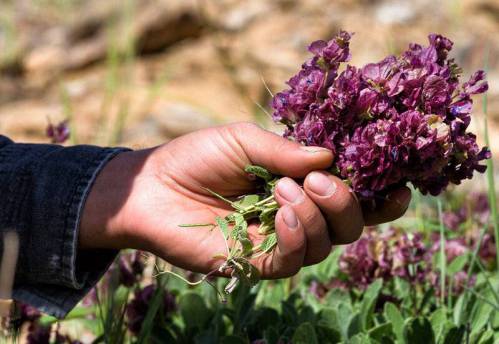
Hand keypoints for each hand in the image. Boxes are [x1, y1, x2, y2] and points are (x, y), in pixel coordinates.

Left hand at [80, 123, 410, 277]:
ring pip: (326, 244)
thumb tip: (330, 158)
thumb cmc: (197, 157)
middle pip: (349, 225)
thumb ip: (286, 151)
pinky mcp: (257, 263)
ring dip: (316, 216)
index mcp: (300, 184)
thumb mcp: (244, 140)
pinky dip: (296, 236)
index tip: (396, 186)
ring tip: (285, 190)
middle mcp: (297, 215)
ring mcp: (279, 242)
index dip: (377, 195)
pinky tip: (280, 213)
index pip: (349, 195)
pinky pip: (293, 261)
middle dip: (346, 204)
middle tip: (319, 181)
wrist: (153, 186)